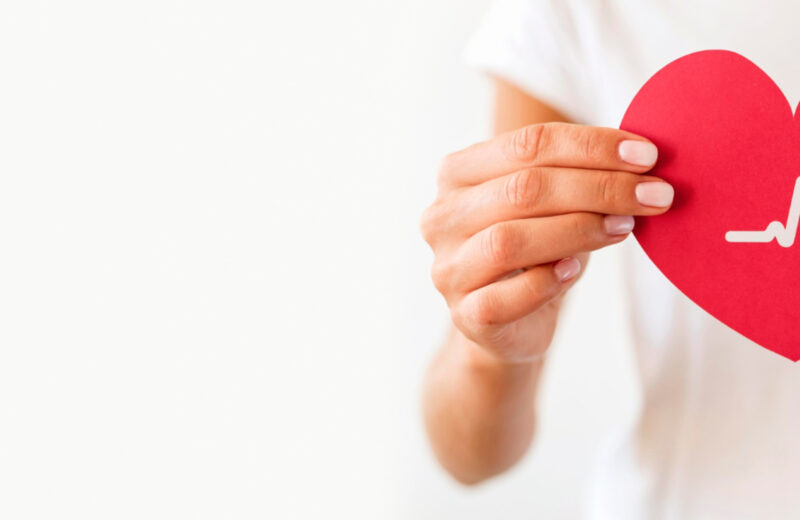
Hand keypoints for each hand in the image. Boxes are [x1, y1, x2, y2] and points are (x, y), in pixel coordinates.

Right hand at [420, 123, 672, 362]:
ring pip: (510, 240)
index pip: (527, 145)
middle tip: (655, 194)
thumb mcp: (550, 202)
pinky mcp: (464, 315)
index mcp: (458, 173)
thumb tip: (642, 156)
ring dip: (579, 230)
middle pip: (523, 189)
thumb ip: (576, 174)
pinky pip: (504, 297)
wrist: (505, 321)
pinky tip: (574, 270)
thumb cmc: (534, 249)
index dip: (591, 146)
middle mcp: (442, 216)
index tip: (648, 156)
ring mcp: (448, 268)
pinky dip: (546, 282)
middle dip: (599, 188)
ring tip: (626, 227)